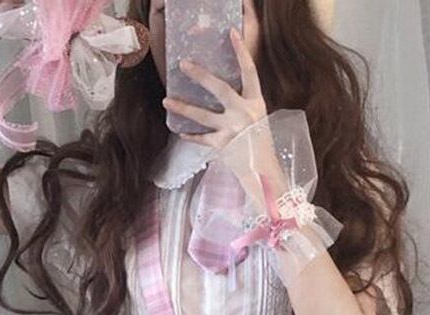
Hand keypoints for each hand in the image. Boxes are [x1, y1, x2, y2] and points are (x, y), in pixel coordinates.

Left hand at [162, 27, 266, 150]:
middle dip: (201, 75)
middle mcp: (244, 113)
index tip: (232, 34)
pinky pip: (202, 138)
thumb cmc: (259, 138)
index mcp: (255, 101)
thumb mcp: (257, 114)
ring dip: (183, 107)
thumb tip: (221, 84)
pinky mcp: (222, 145)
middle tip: (184, 64)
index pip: (249, 71)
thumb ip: (244, 99)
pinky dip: (191, 136)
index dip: (241, 52)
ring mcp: (232, 129)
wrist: (263, 166)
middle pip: (220, 88)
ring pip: (203, 115)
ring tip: (166, 101)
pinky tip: (180, 131)